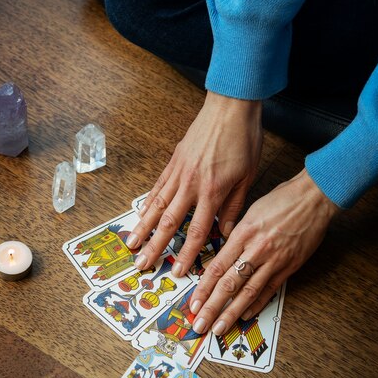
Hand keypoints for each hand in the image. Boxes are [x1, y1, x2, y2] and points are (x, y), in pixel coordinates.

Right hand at [125, 91, 262, 275]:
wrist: (230, 107)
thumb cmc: (244, 140)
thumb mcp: (247, 178)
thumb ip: (234, 207)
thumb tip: (226, 233)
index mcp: (212, 192)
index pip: (196, 231)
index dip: (186, 254)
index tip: (177, 271)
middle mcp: (191, 185)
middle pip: (169, 223)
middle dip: (154, 246)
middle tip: (141, 264)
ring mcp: (179, 173)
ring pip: (157, 206)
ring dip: (142, 227)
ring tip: (130, 243)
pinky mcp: (174, 162)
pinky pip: (158, 187)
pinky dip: (148, 203)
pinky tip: (140, 215)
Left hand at [190, 169, 339, 334]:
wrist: (315, 197)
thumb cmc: (283, 199)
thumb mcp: (251, 211)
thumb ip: (236, 235)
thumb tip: (223, 255)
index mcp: (243, 233)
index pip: (217, 267)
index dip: (203, 289)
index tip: (193, 304)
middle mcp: (256, 249)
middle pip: (229, 284)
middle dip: (212, 307)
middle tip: (199, 324)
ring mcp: (274, 260)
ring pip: (248, 292)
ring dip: (232, 313)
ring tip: (219, 327)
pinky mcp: (290, 266)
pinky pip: (270, 289)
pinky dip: (257, 304)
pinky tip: (246, 315)